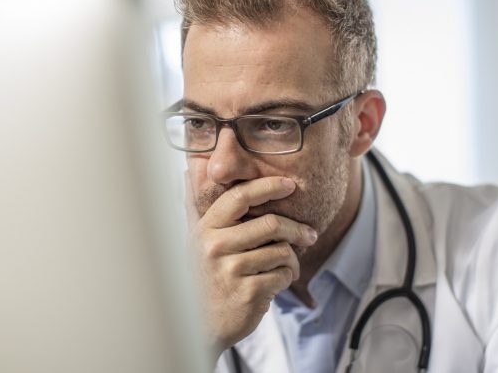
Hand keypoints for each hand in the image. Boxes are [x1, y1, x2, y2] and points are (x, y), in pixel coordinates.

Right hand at [186, 176, 317, 353]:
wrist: (200, 326)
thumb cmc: (203, 279)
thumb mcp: (195, 243)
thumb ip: (196, 210)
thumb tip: (188, 171)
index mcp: (206, 229)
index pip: (240, 197)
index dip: (268, 186)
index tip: (290, 185)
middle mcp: (216, 246)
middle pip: (270, 224)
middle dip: (297, 229)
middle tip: (310, 234)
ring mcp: (231, 270)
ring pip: (282, 251)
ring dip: (293, 260)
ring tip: (288, 267)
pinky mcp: (249, 292)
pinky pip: (283, 275)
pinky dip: (287, 278)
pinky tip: (277, 283)